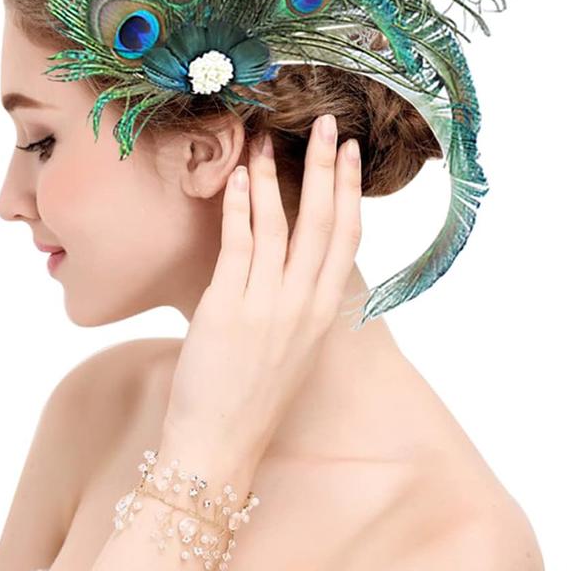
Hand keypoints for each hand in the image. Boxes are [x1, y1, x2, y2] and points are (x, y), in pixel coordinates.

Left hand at [162, 113, 362, 463]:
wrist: (220, 447)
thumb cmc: (251, 398)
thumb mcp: (291, 348)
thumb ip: (296, 303)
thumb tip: (286, 262)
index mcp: (323, 314)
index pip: (347, 238)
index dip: (350, 190)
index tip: (349, 153)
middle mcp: (303, 305)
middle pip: (324, 221)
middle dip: (326, 166)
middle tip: (327, 122)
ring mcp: (268, 306)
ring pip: (278, 224)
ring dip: (273, 175)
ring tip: (265, 138)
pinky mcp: (227, 309)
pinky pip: (237, 245)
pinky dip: (239, 206)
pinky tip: (238, 176)